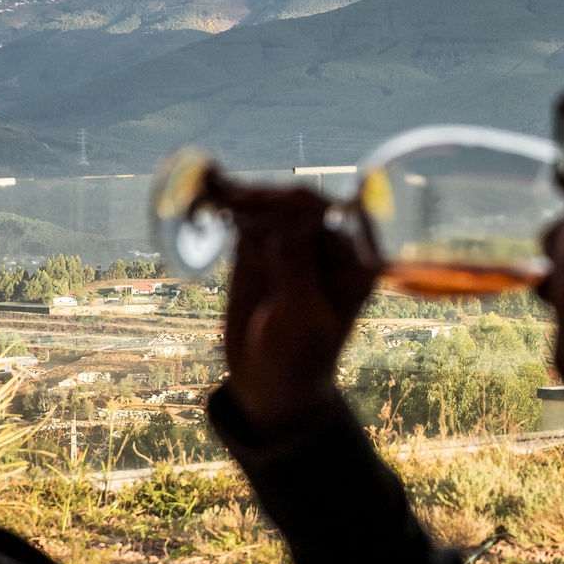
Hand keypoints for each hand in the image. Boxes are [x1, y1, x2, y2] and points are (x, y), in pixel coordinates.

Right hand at [216, 175, 377, 439]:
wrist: (269, 381)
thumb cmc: (298, 358)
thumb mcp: (302, 321)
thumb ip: (297, 269)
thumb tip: (290, 219)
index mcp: (357, 261)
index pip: (335, 216)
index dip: (300, 205)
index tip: (267, 207)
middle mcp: (330, 244)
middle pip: (297, 204)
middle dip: (263, 198)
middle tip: (228, 200)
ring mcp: (293, 241)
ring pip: (268, 205)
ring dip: (240, 193)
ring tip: (208, 187)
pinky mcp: (260, 244)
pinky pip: (245, 215)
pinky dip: (226, 199)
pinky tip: (205, 182)